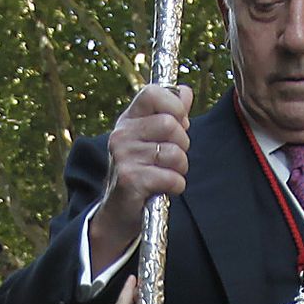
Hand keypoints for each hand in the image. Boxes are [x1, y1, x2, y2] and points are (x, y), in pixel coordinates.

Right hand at [88, 83, 192, 270]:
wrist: (117, 212)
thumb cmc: (139, 171)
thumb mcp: (150, 139)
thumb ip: (170, 114)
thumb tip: (186, 91)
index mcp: (128, 120)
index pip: (152, 93)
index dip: (174, 106)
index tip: (178, 123)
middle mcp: (122, 135)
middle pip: (171, 125)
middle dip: (183, 145)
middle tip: (172, 158)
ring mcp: (124, 157)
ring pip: (175, 154)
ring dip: (180, 169)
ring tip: (167, 174)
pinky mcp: (131, 180)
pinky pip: (172, 178)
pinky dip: (176, 186)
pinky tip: (164, 188)